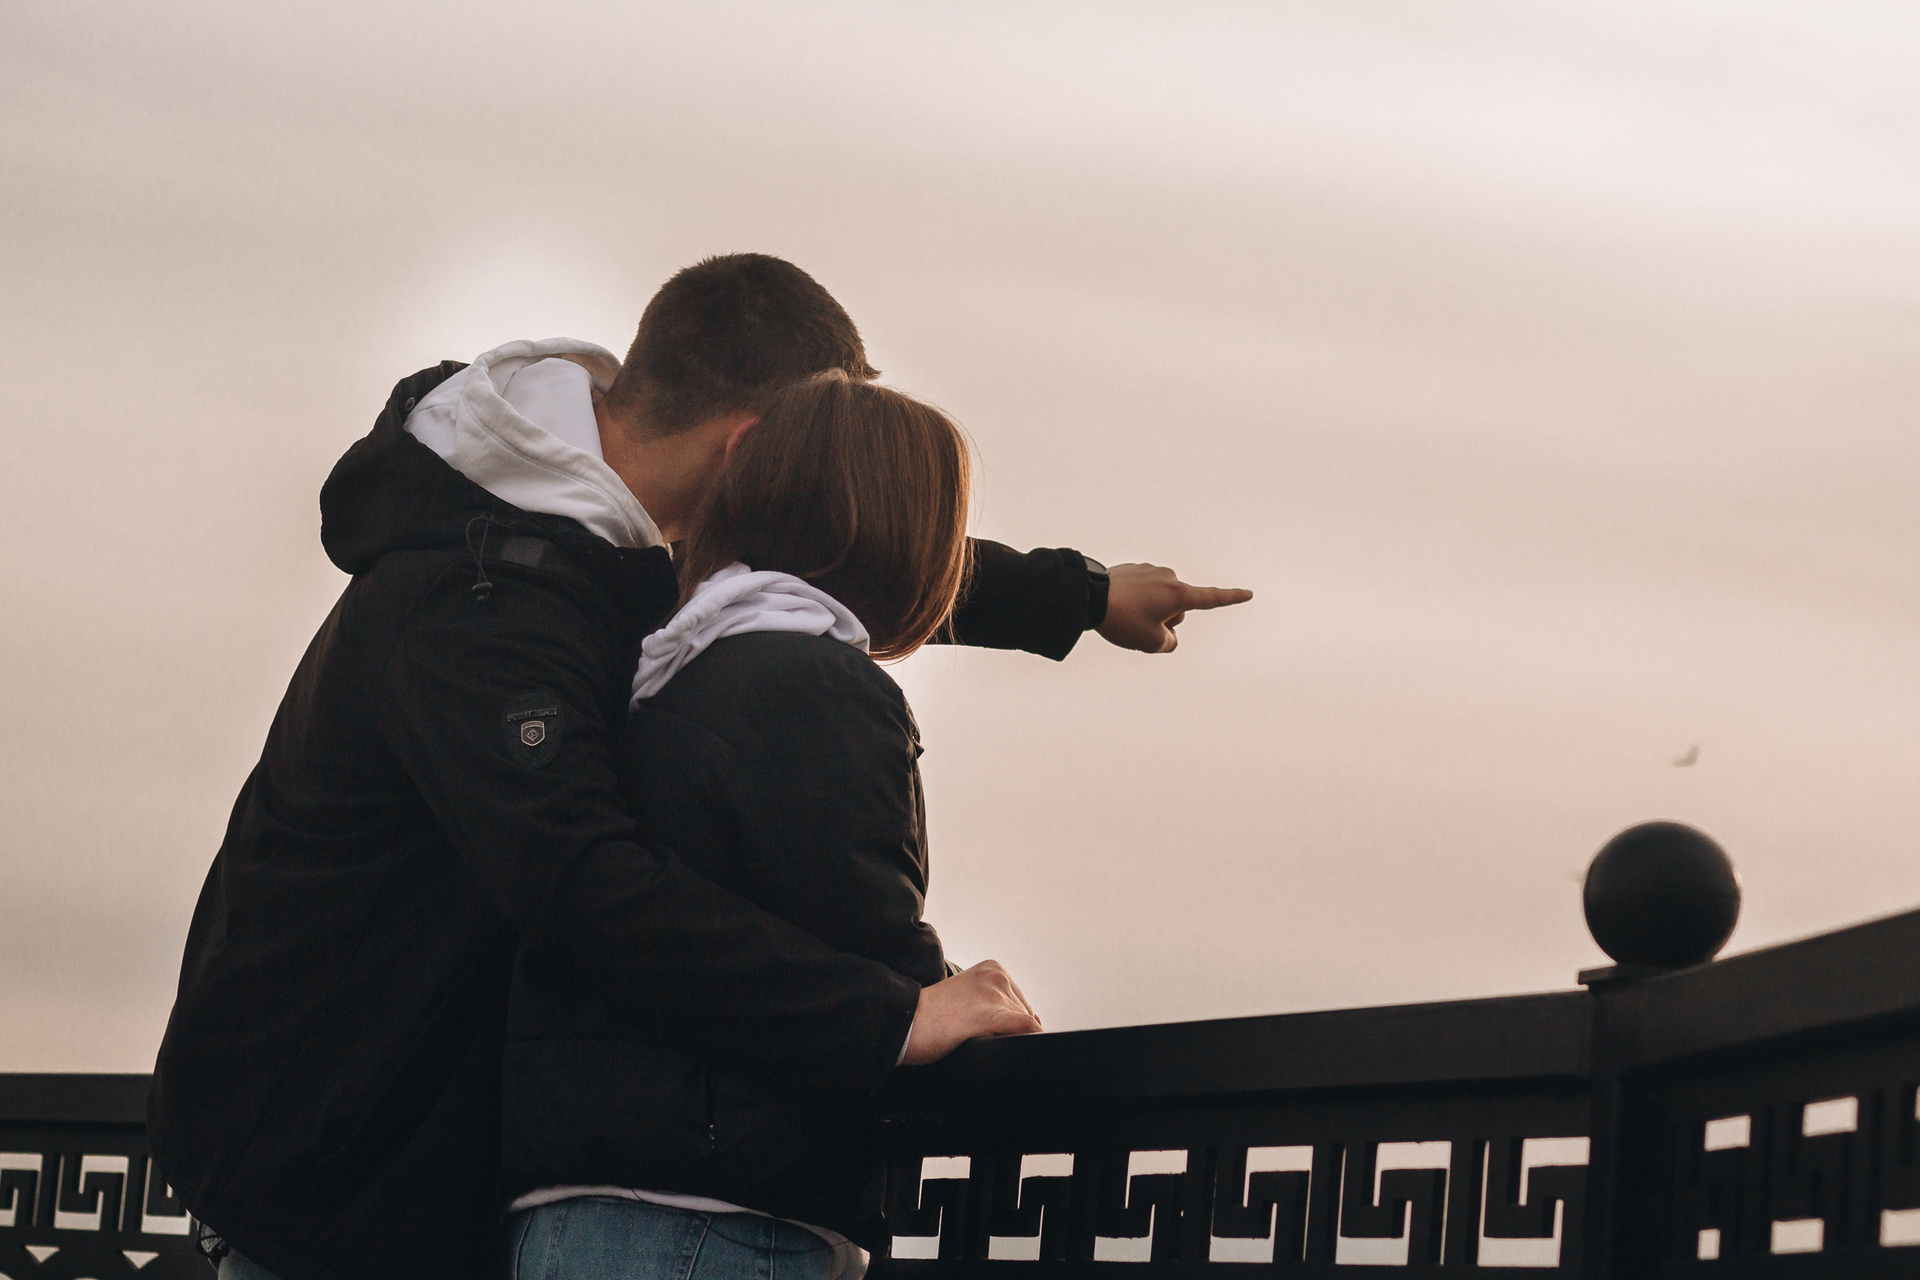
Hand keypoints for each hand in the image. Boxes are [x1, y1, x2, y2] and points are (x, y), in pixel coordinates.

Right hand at [901, 960, 1041, 1065]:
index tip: (996, 1038)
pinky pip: (1024, 1027)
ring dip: (1010, 1039)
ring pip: (1024, 1025)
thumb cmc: (932, 1017)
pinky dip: (1030, 1039)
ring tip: (976, 1041)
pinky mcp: (990, 1014)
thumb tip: (1035, 1025)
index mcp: (992, 969)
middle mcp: (996, 976)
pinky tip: (1026, 1049)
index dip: (1012, 1025)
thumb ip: (998, 1004)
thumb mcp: (968, 998)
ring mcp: (994, 993)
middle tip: (981, 1040)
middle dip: (1011, 1032)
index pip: (1020, 1003)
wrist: (904, 1022)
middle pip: (1024, 1014)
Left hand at [1097, 563, 1252, 653]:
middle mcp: (1168, 578)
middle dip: (1165, 621)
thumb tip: (1168, 633)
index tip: (1249, 593)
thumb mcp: (1150, 643)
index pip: (1212, 599)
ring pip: (1159, 601)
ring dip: (1149, 612)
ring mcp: (1150, 571)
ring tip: (1125, 616)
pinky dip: (1136, 602)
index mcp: (1178, 594)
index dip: (1232, 599)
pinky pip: (1143, 592)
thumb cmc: (1122, 621)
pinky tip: (1118, 605)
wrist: (1088, 596)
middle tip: (1138, 628)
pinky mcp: (1134, 569)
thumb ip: (1169, 643)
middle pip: (1178, 610)